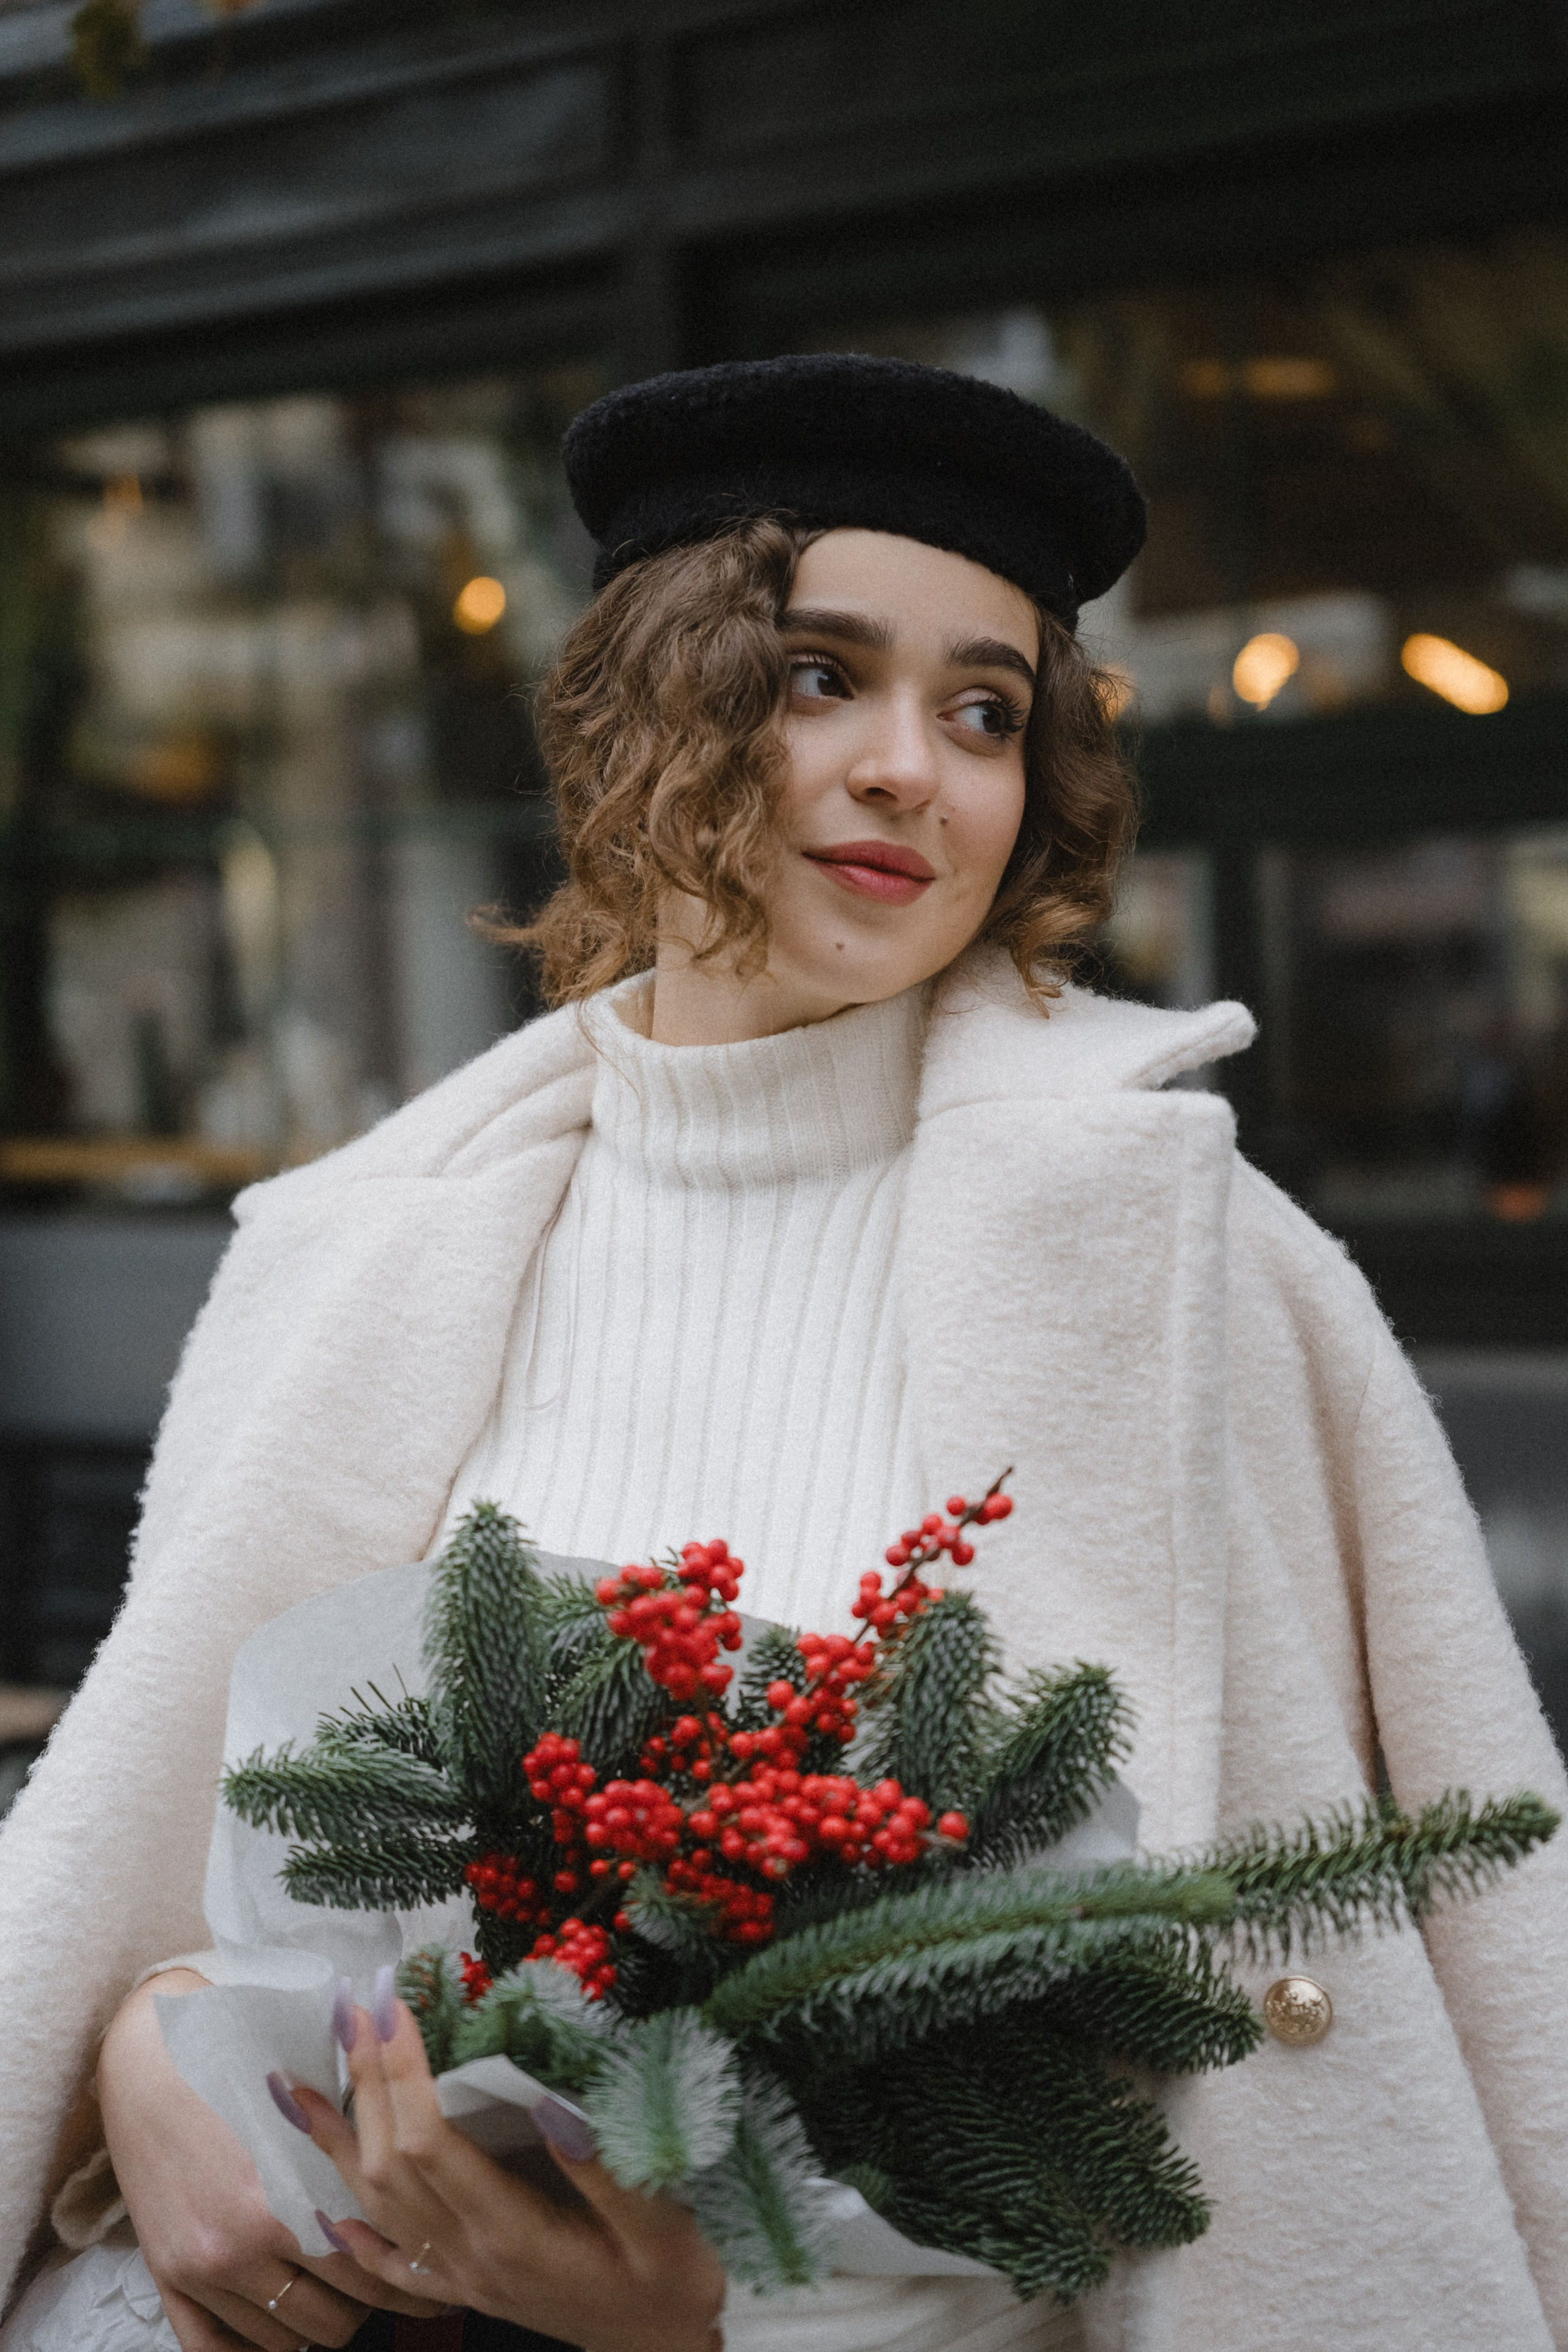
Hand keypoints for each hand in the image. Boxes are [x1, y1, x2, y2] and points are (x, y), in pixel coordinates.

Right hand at [97, 1970, 448, 2349]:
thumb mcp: (305, 2107)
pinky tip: (278, 2326)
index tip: (427, 2277)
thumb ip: (350, 2158)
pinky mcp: (167, 2277)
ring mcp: (202, 2270)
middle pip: (329, 2320)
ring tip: (338, 2299)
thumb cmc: (239, 2068)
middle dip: (365, 2307)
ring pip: (281, 2341)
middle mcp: (241, 2247)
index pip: (365, 2272)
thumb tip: (410, 2190)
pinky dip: (253, 2349)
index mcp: (287, 2198)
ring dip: (314, 2325)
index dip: (402, 2278)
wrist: (152, 2062)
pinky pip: (214, 2351)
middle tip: (385, 2286)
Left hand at [294, 1983, 724, 2351]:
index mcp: (513, 2232)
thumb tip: (548, 2101)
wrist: (669, 2349)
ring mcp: (462, 2275)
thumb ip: (606, 2172)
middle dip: (364, 2080)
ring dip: (337, 2140)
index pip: (432, 2142)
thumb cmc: (675, 2283)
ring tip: (296, 2084)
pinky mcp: (467, 2287)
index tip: (390, 2004)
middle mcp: (471, 2255)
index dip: (403, 2073)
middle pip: (391, 2162)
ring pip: (378, 2204)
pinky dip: (352, 2230)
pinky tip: (323, 2206)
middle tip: (345, 2005)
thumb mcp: (664, 2229)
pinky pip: (392, 2261)